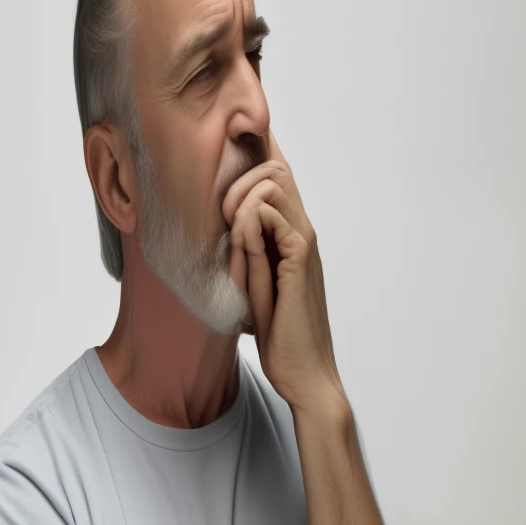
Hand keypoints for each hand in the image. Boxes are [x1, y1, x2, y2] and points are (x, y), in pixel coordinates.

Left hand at [221, 131, 344, 416]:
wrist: (305, 374)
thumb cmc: (281, 338)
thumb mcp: (252, 288)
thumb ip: (244, 256)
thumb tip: (224, 230)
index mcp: (291, 235)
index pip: (277, 177)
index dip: (254, 153)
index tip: (224, 150)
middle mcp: (302, 231)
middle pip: (276, 165)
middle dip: (239, 175)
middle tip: (220, 212)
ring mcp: (304, 243)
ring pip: (275, 180)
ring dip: (241, 196)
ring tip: (228, 229)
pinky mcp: (301, 259)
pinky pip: (273, 216)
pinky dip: (249, 222)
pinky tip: (239, 244)